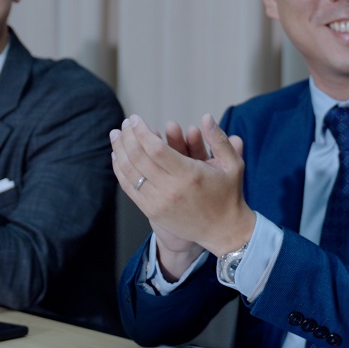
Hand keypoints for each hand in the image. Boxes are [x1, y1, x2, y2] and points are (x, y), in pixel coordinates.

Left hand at [109, 114, 251, 274]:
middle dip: (127, 137)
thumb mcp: (233, 164)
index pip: (155, 149)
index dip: (141, 131)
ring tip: (115, 136)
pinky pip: (129, 188)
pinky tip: (117, 157)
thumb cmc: (228, 194)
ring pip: (130, 172)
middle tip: (124, 124)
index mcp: (190, 174)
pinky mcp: (152, 211)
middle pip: (138, 158)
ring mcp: (159, 202)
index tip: (135, 119)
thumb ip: (219, 139)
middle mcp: (171, 189)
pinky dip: (120, 171)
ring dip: (119, 151)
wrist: (223, 231)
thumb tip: (206, 117)